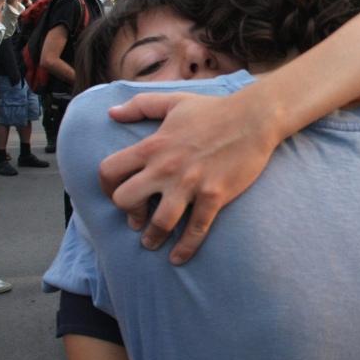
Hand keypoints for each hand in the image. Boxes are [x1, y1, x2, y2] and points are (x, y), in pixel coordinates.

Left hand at [99, 90, 282, 264]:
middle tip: (136, 218)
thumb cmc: (214, 110)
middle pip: (125, 200)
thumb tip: (111, 112)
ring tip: (151, 242)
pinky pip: (195, 229)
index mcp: (153, 145)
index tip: (113, 193)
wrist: (254, 118)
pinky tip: (178, 258)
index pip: (109, 171)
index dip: (105, 187)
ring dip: (151, 237)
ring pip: (158, 222)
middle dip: (127, 212)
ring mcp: (191, 183)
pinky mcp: (215, 195)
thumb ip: (140, 105)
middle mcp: (166, 167)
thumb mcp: (174, 101)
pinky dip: (185, 248)